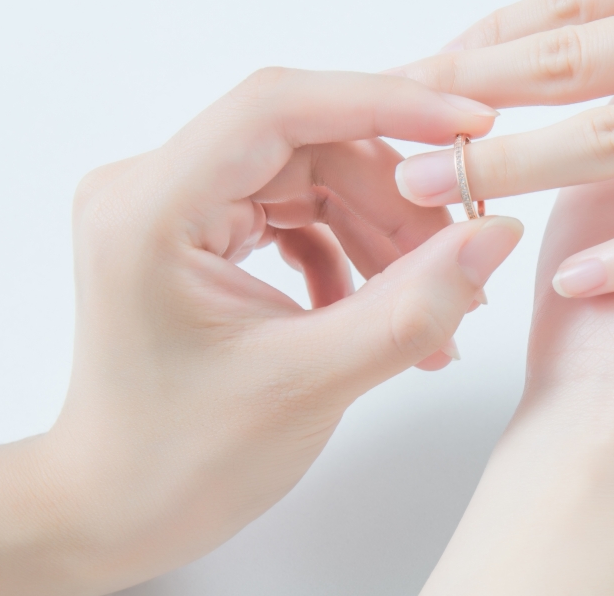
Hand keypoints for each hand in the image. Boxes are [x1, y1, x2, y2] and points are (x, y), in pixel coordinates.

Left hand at [0, 69, 521, 594]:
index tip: (465, 125)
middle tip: (464, 251)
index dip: (382, 103)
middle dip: (394, 195)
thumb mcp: (312, 384)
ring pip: (310, 174)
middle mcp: (151, 188)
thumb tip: (499, 233)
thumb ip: (415, 306)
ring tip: (434, 302)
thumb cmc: (178, 463)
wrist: (114, 510)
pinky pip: (295, 208)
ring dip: (381, 228)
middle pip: (306, 143)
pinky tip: (383, 308)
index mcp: (150, 210)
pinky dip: (350, 251)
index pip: (276, 108)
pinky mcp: (198, 229)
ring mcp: (173, 206)